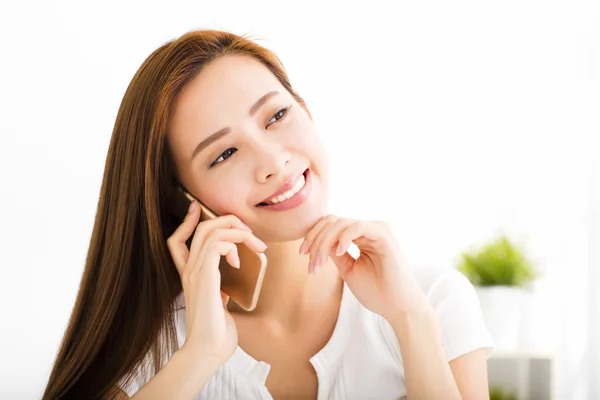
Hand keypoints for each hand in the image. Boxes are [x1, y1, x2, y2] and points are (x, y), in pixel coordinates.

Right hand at [166, 201, 266, 362]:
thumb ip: (219, 293)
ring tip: (255, 245)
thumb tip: (226, 290)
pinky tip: (240, 259)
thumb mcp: (218, 306)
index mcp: (190, 275)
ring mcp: (195, 272)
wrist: (208, 350)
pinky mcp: (205, 276)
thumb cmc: (216, 334)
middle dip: (228, 221)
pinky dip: (233, 242)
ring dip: (238, 232)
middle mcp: (189, 270)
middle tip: (249, 233)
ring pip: (210, 231)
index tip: (198, 208)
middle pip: (201, 228)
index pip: (177, 240)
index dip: (187, 222)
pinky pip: (216, 244)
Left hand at [301, 215, 428, 322]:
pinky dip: (343, 237)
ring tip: (320, 263)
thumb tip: (317, 242)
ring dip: (324, 242)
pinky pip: (358, 226)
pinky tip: (338, 252)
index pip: (330, 225)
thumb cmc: (376, 291)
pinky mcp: (384, 236)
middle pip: (332, 221)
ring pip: (340, 223)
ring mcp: (376, 230)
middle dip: (315, 240)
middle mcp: (368, 229)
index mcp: (360, 236)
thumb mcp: (348, 269)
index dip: (313, 236)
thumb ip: (334, 253)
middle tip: (310, 263)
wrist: (398, 308)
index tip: (303, 255)